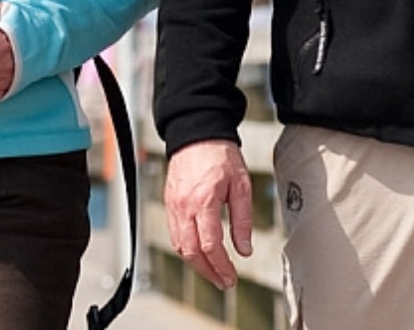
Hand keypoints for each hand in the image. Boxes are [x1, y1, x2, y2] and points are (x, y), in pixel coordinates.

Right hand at [165, 139, 253, 289]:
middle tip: (223, 281)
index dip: (222, 266)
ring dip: (196, 264)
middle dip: (208, 272)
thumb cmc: (220, 154)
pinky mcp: (169, 203)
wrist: (197, 132)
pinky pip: (174, 233)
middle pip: (191, 252)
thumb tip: (244, 249)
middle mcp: (184, 207)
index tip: (232, 277)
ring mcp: (173, 205)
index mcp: (203, 201)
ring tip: (213, 272)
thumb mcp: (241, 186)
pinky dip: (186, 249)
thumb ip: (242, 220)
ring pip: (179, 246)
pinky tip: (199, 253)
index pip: (210, 245)